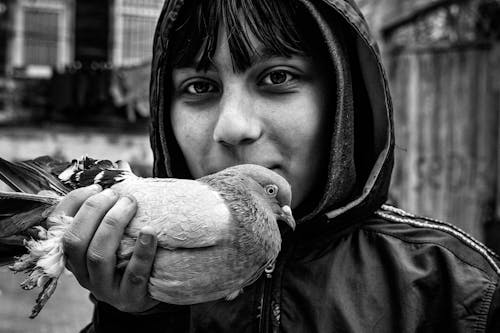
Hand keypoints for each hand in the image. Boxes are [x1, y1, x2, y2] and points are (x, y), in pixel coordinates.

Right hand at [52, 184, 159, 312]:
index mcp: (72, 254)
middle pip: (75, 240)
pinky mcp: (129, 298)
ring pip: (97, 256)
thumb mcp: (117, 231)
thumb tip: (121, 166)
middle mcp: (82, 273)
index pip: (57, 226)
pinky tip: (151, 232)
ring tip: (131, 204)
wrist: (151, 290)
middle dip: (94, 211)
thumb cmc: (130, 253)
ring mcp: (103, 288)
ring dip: (113, 225)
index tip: (97, 186)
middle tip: (118, 194)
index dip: (73, 203)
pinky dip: (142, 252)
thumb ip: (115, 202)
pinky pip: (134, 275)